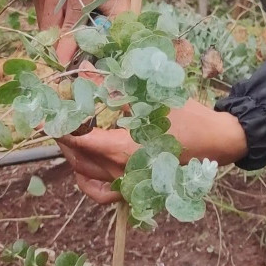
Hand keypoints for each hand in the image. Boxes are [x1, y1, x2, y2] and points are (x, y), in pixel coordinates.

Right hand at [33, 0, 130, 64]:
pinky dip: (52, 25)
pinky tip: (65, 23)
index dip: (68, 47)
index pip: (70, 24)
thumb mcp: (121, 3)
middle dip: (60, 46)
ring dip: (56, 36)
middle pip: (53, 27)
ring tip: (71, 39)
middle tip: (71, 58)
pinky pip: (41, 17)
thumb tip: (96, 53)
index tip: (65, 64)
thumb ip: (112, 27)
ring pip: (44, 24)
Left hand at [56, 99, 248, 205]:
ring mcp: (130, 185)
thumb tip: (85, 70)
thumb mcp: (150, 96)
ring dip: (74, 158)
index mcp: (123, 150)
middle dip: (64, 139)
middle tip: (58, 120)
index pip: (80, 141)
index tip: (49, 116)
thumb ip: (114, 87)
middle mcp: (122, 172)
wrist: (217, 142)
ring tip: (70, 140)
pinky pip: (104, 195)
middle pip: (79, 159)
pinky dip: (89, 184)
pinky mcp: (138, 189)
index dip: (60, 128)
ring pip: (88, 176)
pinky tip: (84, 170)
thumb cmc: (187, 117)